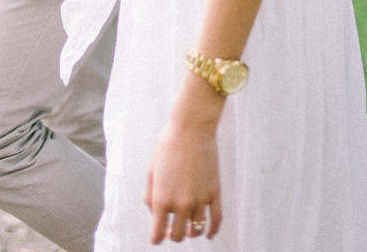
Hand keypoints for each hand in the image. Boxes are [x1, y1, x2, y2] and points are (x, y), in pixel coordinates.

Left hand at [145, 117, 221, 243]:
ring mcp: (199, 200)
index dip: (156, 237)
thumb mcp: (151, 171)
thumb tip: (157, 215)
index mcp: (161, 199)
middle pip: (177, 236)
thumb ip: (150, 197)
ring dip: (189, 231)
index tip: (157, 234)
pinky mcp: (214, 193)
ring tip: (186, 227)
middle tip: (170, 226)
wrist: (190, 128)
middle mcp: (181, 204)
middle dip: (171, 234)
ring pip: (196, 230)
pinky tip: (208, 234)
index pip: (158, 236)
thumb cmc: (167, 147)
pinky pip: (216, 220)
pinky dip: (212, 231)